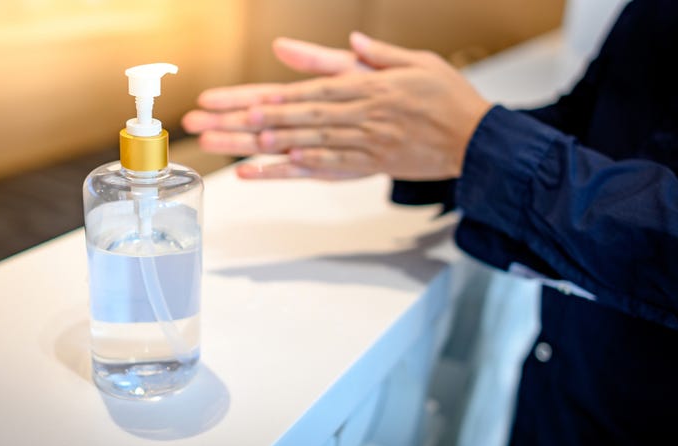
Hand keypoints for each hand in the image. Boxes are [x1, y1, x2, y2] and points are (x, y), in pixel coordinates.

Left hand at [182, 32, 490, 180]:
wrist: (475, 139)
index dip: (263, 97)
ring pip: (298, 145)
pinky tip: (256, 172)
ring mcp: (358, 145)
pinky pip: (322, 170)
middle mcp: (356, 116)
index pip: (304, 91)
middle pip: (289, 119)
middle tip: (201, 122)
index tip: (229, 100)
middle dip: (240, 121)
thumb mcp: (413, 62)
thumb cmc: (444, 97)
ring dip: (254, 147)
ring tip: (217, 147)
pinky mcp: (365, 166)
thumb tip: (345, 42)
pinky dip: (288, 172)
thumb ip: (372, 54)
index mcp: (364, 87)